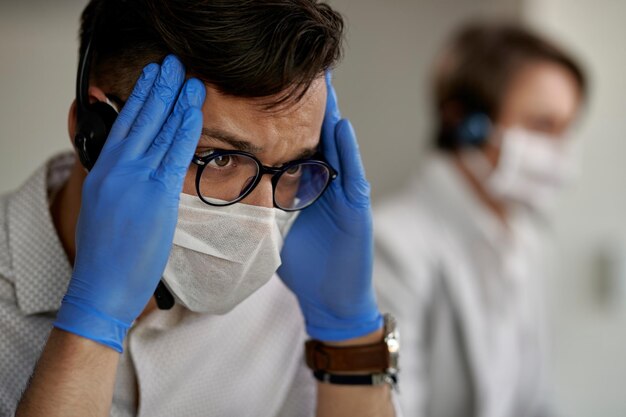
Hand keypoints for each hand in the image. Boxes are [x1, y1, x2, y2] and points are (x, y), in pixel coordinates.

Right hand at [53, 56, 205, 351]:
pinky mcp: (155, 195)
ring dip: (177, 103)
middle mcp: (117, 169)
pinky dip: (185, 130)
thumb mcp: (104, 207)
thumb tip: (139, 166)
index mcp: (102, 171)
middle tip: (173, 65)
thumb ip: (120, 180)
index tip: (152, 79)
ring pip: (159, 132)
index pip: (124, 125)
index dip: (140, 98)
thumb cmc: (106, 253)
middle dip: (160, 89)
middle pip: (141, 120)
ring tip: (189, 80)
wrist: (102, 285)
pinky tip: (193, 112)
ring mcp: (135, 180)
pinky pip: (174, 155)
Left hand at [278, 73, 381, 341]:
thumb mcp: (276, 229)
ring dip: (331, 116)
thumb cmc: (304, 265)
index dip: (285, 118)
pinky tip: (341, 127)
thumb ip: (261, 205)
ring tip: (324, 83)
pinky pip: (352, 176)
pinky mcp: (357, 209)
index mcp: (307, 186)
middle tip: (302, 69)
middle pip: (318, 136)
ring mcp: (345, 193)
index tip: (269, 88)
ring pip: (338, 147)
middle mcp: (327, 183)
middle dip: (310, 105)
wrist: (330, 300)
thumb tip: (223, 189)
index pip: (295, 144)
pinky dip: (348, 152)